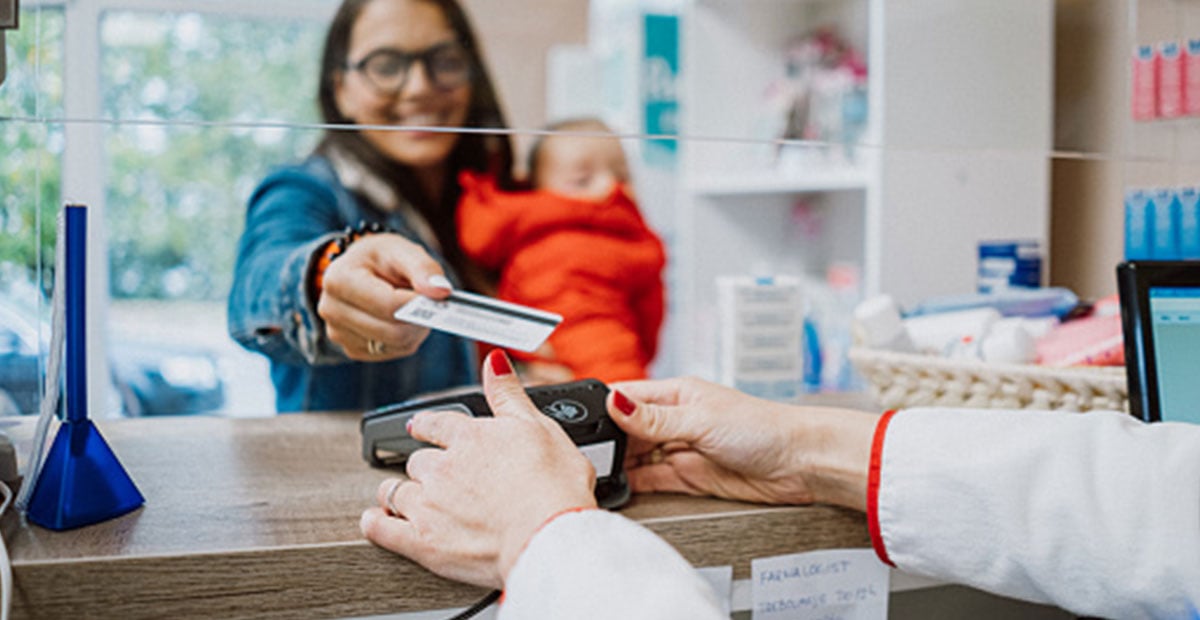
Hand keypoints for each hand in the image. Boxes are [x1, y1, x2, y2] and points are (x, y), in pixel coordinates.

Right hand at [318, 234, 450, 360]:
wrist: (361, 270)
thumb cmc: (381, 259)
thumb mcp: (402, 250)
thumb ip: (424, 268)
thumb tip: (441, 292)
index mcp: (338, 279)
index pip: (389, 305)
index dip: (419, 303)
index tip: (438, 295)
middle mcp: (331, 310)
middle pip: (393, 331)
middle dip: (419, 319)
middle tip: (429, 301)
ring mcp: (338, 333)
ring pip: (396, 345)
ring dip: (415, 329)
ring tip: (413, 306)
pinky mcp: (351, 349)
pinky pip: (393, 352)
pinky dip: (406, 339)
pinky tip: (401, 319)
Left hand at [359, 350, 598, 587]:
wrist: (549, 536)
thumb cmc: (554, 486)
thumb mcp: (540, 427)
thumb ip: (509, 393)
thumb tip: (494, 360)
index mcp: (469, 437)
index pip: (433, 425)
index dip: (426, 427)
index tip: (422, 429)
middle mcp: (443, 468)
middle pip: (416, 462)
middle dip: (424, 468)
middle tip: (435, 476)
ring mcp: (428, 505)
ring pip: (395, 492)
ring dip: (399, 493)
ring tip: (406, 499)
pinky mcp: (422, 542)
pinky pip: (382, 529)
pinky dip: (376, 524)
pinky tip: (376, 521)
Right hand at [608, 376, 876, 509]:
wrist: (801, 463)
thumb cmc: (763, 428)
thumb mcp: (700, 419)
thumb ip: (654, 419)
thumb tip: (614, 402)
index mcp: (677, 393)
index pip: (628, 396)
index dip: (603, 407)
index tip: (576, 421)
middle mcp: (675, 420)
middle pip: (627, 430)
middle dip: (607, 442)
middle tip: (586, 456)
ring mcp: (682, 449)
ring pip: (637, 457)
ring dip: (619, 465)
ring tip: (598, 474)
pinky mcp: (690, 477)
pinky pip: (652, 480)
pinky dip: (634, 485)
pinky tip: (619, 488)